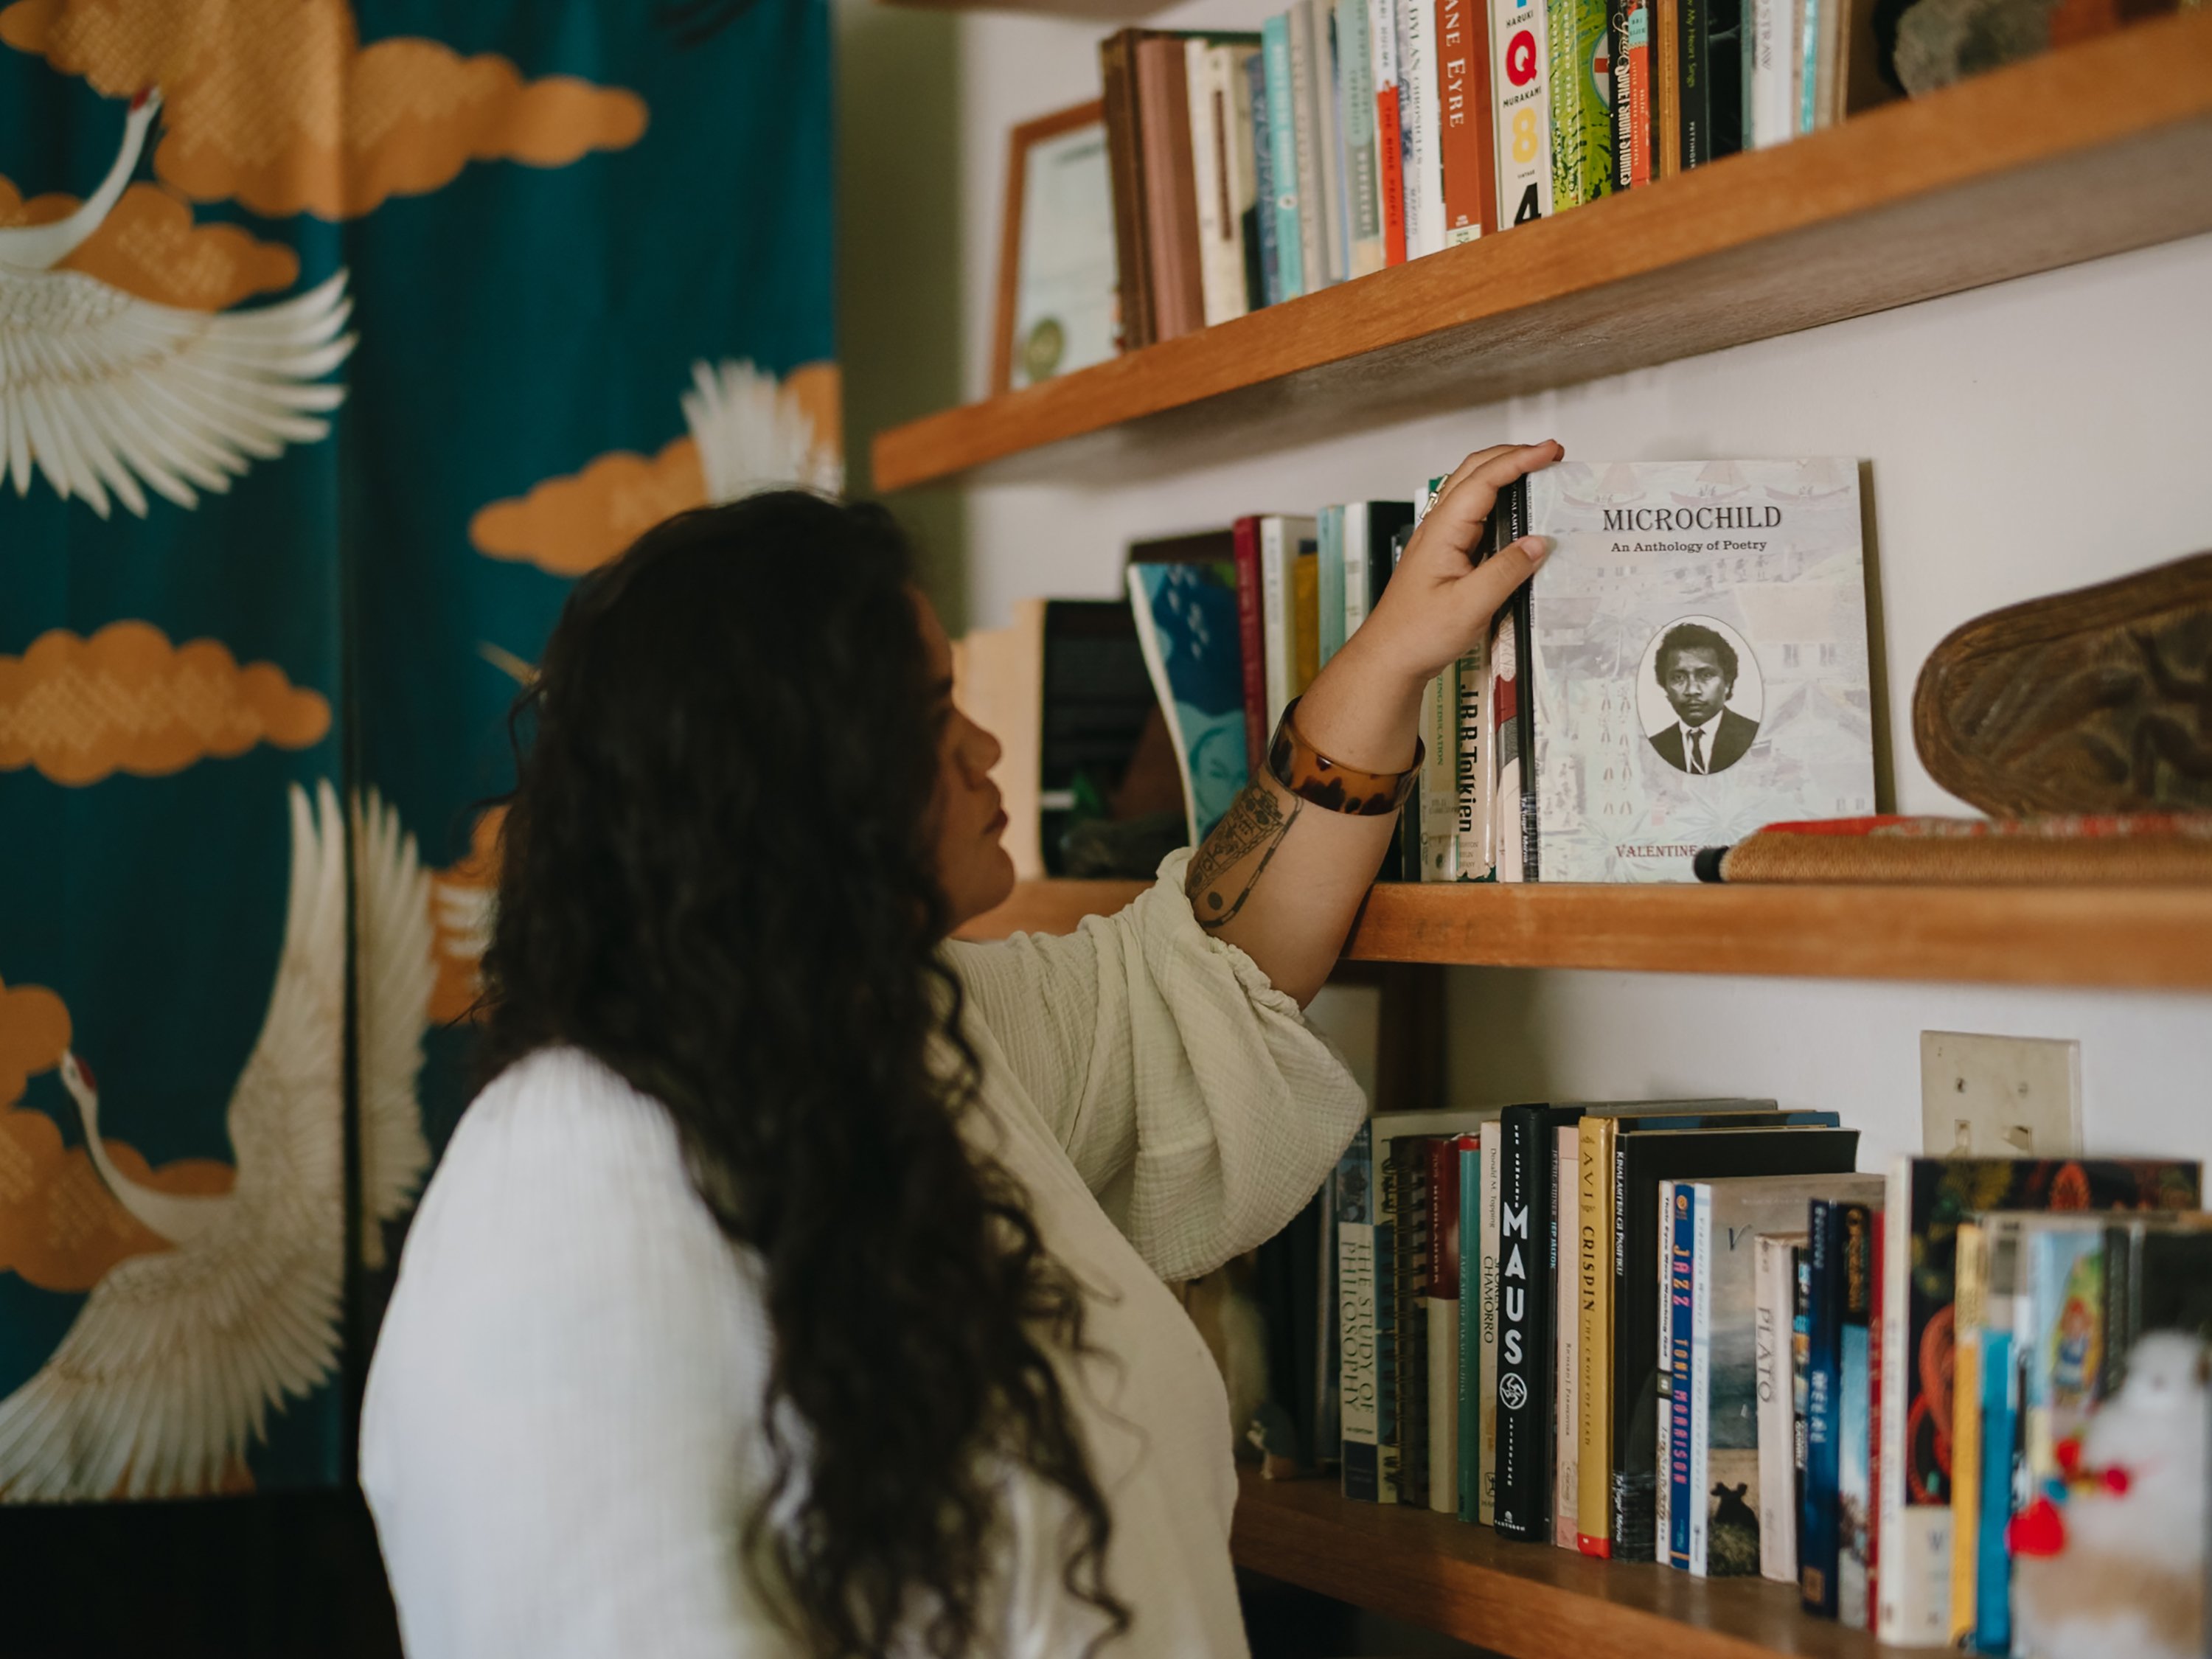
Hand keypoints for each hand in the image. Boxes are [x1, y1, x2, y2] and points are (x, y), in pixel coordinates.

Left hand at [1341, 440, 1562, 691]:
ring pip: (1473, 492)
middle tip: (1550, 454)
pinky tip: (1517, 516)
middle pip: (1474, 472)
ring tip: (1539, 476)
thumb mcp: (1470, 606)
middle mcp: (1439, 528)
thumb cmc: (1418, 634)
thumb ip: (1507, 571)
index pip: (1483, 479)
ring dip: (1505, 476)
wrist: (1389, 658)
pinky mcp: (1447, 556)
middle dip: (1513, 456)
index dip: (1519, 460)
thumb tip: (1539, 543)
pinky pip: (1475, 517)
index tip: (1551, 452)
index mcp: (1442, 531)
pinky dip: (1499, 503)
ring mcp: (1441, 540)